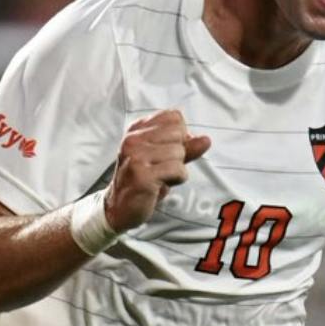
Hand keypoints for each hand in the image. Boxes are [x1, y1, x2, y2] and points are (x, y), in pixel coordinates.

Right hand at [103, 111, 210, 231]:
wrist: (118, 208)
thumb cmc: (143, 181)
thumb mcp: (165, 160)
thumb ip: (186, 148)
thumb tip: (206, 140)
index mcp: (136, 130)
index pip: (174, 117)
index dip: (179, 137)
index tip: (165, 153)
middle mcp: (133, 139)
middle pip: (178, 133)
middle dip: (178, 154)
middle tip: (161, 168)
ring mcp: (136, 156)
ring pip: (179, 152)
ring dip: (177, 169)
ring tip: (159, 178)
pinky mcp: (142, 175)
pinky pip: (177, 169)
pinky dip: (176, 179)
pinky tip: (160, 185)